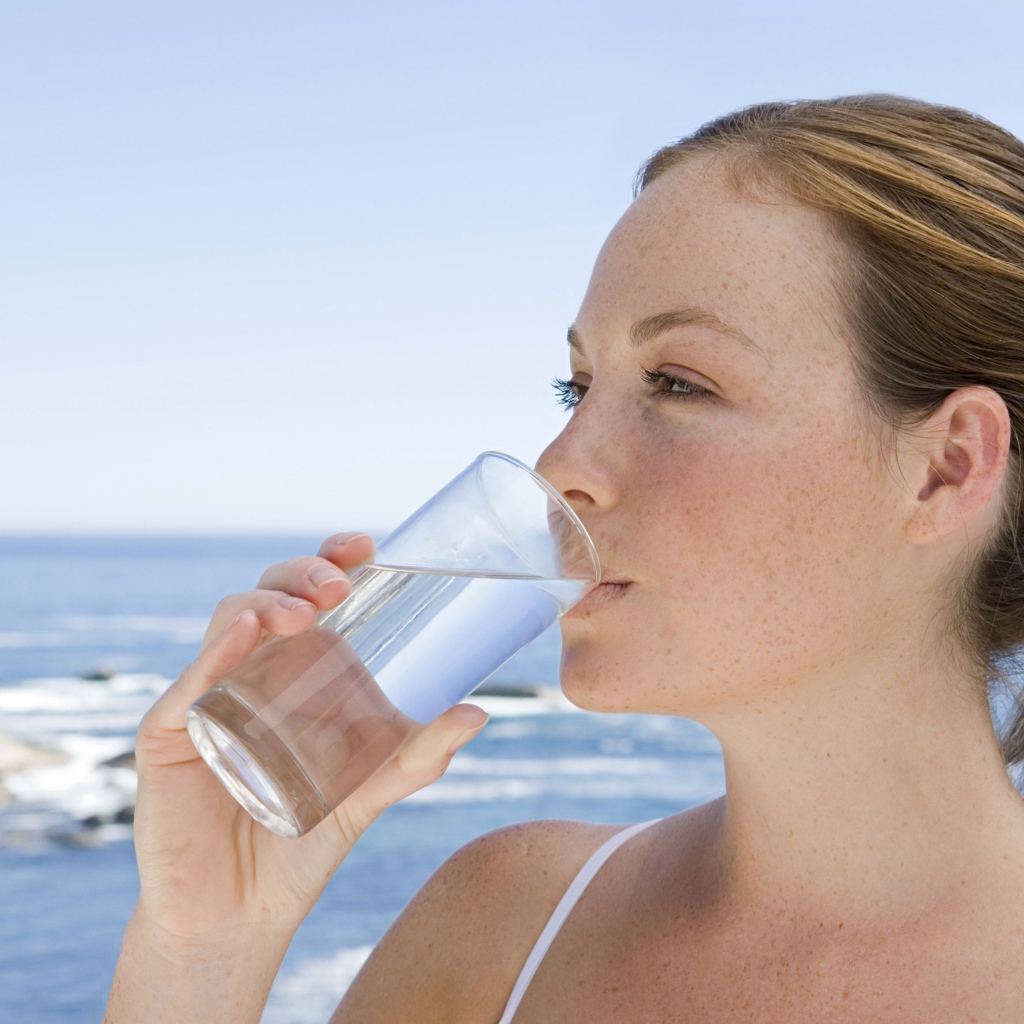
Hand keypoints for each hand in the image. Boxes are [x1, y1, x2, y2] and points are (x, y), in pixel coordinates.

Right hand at [129, 531, 487, 946]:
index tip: (366, 545)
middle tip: (338, 585)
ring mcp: (209, 698)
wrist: (241, 917)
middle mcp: (251, 672)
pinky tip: (245, 632)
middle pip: (269, 596)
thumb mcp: (368, 795)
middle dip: (302, 574)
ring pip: (228, 623)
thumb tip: (478, 712)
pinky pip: (190, 683)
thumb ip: (416, 757)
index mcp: (295, 673)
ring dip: (266, 603)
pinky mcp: (171, 735)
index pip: (309, 599)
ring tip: (301, 614)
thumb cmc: (301, 845)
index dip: (331, 562)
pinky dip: (216, 653)